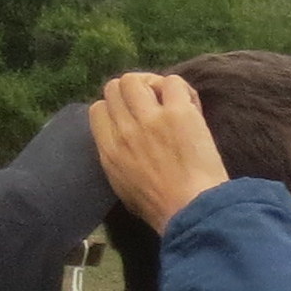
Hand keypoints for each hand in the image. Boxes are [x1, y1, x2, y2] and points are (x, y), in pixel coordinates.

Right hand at [88, 71, 229, 231]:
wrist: (192, 210)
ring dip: (152, 85)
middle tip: (151, 106)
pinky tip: (188, 105)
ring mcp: (150, 118)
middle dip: (132, 93)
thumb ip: (116, 159)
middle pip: (115, 88)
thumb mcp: (123, 188)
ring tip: (168, 101)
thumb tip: (119, 141)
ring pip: (135, 80)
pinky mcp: (177, 112)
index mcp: (109, 150)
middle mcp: (124, 129)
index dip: (115, 109)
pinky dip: (180, 89)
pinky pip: (172, 81)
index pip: (98, 109)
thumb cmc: (161, 209)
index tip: (131, 119)